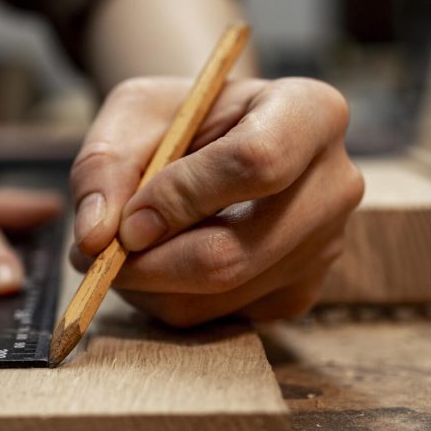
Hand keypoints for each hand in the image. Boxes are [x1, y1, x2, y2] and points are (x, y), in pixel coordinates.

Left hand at [69, 76, 363, 325]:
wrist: (217, 141)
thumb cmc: (179, 119)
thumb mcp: (133, 115)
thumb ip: (104, 166)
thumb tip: (96, 239)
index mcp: (310, 112)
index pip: (256, 162)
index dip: (180, 198)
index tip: (126, 221)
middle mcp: (334, 184)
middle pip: (236, 252)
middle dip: (149, 263)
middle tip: (98, 253)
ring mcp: (324, 247)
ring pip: (220, 294)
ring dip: (149, 285)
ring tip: (120, 251)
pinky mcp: (299, 292)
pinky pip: (221, 317)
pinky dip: (169, 299)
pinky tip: (159, 262)